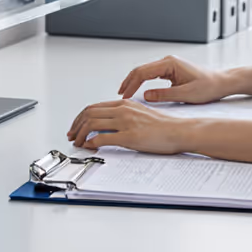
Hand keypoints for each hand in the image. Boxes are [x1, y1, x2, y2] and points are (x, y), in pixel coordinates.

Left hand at [66, 98, 189, 153]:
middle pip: (89, 113)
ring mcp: (126, 122)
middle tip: (72, 135)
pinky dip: (91, 142)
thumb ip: (123, 116)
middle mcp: (123, 110)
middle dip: (76, 125)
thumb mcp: (140, 114)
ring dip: (80, 134)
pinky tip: (89, 147)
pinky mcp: (129, 136)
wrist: (179, 131)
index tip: (76, 126)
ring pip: (92, 124)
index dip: (80, 117)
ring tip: (78, 142)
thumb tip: (107, 125)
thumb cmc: (163, 126)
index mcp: (124, 104)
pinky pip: (103, 138)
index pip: (94, 107)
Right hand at [118, 55, 228, 103]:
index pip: (143, 72)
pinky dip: (142, 82)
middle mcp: (168, 61)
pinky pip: (152, 74)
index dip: (131, 84)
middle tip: (119, 95)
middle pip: (141, 70)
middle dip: (129, 82)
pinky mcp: (171, 70)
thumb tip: (145, 96)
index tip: (124, 96)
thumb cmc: (208, 87)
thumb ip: (164, 95)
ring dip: (134, 81)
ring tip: (124, 93)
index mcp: (170, 64)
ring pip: (145, 71)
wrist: (221, 83)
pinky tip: (137, 90)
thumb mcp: (186, 95)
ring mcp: (169, 65)